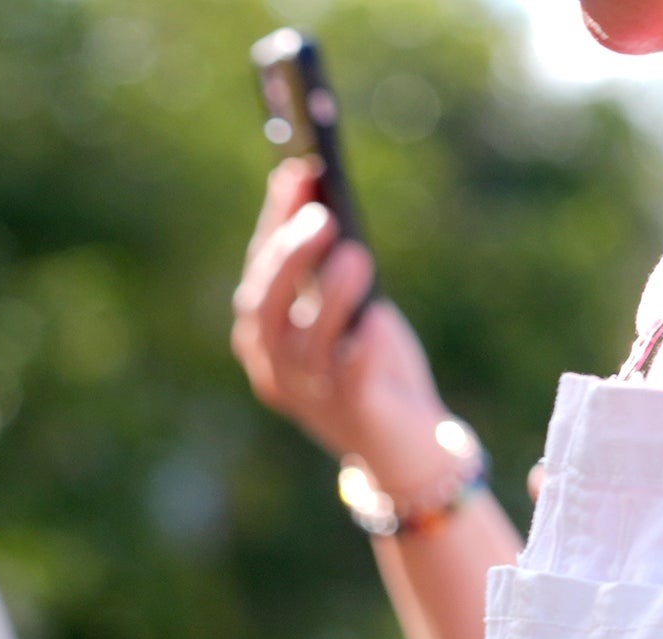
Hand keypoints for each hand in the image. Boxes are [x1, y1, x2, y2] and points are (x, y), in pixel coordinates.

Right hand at [231, 157, 458, 497]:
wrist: (404, 443)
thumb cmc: (373, 362)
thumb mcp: (346, 305)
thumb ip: (324, 261)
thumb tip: (314, 187)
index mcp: (265, 340)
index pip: (259, 274)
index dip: (276, 223)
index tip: (298, 172)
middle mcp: (276, 369)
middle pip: (265, 311)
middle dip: (290, 259)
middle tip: (322, 217)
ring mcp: (311, 395)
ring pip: (304, 344)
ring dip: (329, 297)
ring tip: (357, 256)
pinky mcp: (353, 412)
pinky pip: (353, 379)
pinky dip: (364, 349)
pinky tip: (379, 320)